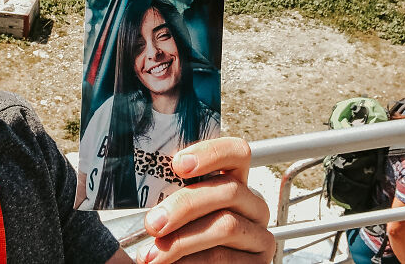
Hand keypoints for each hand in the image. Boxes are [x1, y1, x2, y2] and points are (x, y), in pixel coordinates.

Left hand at [135, 137, 274, 262]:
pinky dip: (193, 262)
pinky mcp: (259, 263)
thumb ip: (175, 193)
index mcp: (235, 182)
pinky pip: (225, 258)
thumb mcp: (182, 211)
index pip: (237, 152)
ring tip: (152, 255)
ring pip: (227, 226)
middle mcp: (253, 205)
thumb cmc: (184, 238)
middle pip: (229, 191)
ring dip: (182, 241)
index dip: (211, 153)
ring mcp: (260, 235)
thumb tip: (145, 179)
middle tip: (152, 223)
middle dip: (185, 206)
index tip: (177, 164)